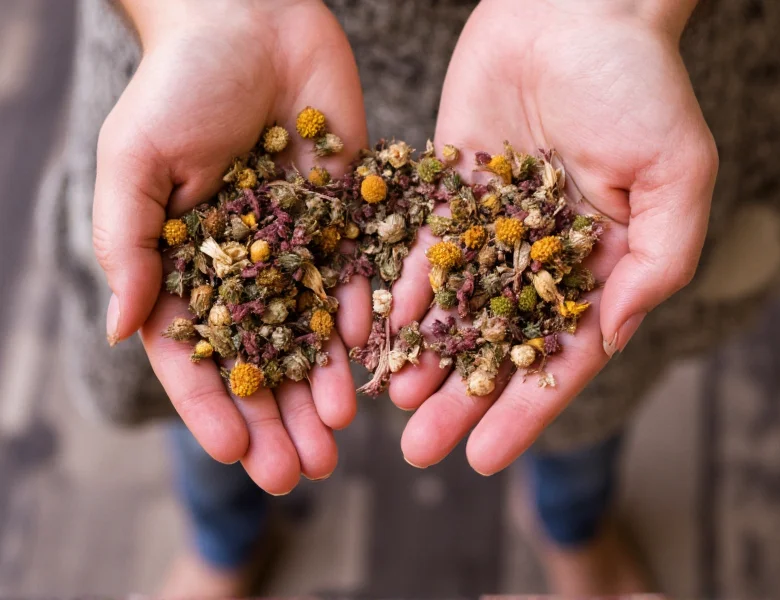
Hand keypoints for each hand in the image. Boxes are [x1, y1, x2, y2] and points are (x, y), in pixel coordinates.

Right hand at [92, 0, 370, 492]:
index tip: (232, 452)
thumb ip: (128, 245)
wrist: (251, 18)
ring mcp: (296, 245)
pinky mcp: (343, 217)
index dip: (210, 404)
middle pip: (258, 356)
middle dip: (273, 417)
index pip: (194, 350)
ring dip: (320, 386)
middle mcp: (243, 264)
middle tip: (294, 473)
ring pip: (309, 332)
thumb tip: (118, 328)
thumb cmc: (180, 85)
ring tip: (334, 438)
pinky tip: (365, 360)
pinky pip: (354, 279)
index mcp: (185, 262)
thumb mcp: (136, 163)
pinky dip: (359, 320)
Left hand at [388, 0, 717, 473]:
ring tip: (393, 402)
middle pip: (497, 342)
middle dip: (461, 397)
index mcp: (599, 262)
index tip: (486, 457)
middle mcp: (540, 253)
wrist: (572, 7)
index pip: (559, 354)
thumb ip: (653, 264)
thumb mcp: (675, 175)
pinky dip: (406, 289)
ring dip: (425, 356)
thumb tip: (612, 337)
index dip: (524, 408)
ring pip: (454, 305)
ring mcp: (492, 224)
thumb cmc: (637, 84)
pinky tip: (383, 331)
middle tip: (422, 449)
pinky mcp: (451, 189)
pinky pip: (423, 247)